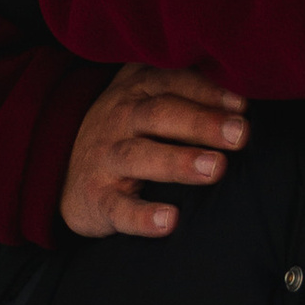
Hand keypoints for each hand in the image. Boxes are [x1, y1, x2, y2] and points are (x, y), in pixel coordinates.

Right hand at [59, 64, 250, 238]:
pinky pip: (119, 208)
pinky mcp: (97, 198)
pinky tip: (169, 222)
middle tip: (240, 134)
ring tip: (216, 169)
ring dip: (178, 161)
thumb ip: (185, 91)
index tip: (243, 106)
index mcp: (138, 91)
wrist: (61, 168)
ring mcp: (106, 158)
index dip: (208, 91)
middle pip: (160, 114)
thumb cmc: (125, 131)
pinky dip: (142, 217)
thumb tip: (244, 100)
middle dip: (201, 122)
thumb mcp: (145, 101)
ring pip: (140, 156)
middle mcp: (120, 118)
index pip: (173, 82)